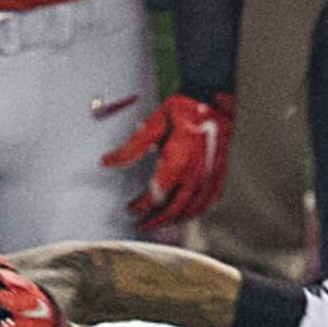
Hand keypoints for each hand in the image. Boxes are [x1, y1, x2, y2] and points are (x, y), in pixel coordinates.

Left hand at [102, 92, 234, 232]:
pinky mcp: (219, 174)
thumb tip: (108, 161)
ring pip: (193, 210)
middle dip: (156, 221)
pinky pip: (209, 202)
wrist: (214, 100)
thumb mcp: (153, 124)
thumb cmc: (185, 110)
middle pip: (174, 210)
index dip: (142, 206)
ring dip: (175, 221)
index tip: (131, 209)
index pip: (157, 195)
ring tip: (161, 223)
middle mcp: (196, 173)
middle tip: (142, 226)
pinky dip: (196, 212)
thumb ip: (132, 147)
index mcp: (179, 161)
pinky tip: (187, 213)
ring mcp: (210, 176)